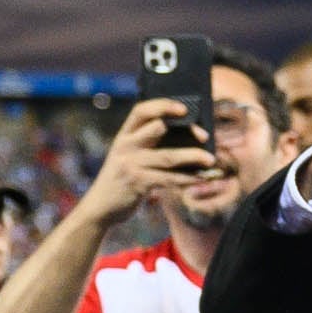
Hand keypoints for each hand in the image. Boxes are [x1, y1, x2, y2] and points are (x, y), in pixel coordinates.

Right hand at [84, 96, 224, 218]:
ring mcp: (130, 164)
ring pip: (167, 156)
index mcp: (124, 135)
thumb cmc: (123, 179)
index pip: (141, 111)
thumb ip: (148, 145)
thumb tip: (189, 139)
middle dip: (185, 129)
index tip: (184, 108)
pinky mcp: (137, 183)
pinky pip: (168, 178)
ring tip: (211, 159)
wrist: (100, 207)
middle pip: (157, 128)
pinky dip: (188, 178)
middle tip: (204, 136)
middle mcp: (125, 146)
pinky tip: (202, 178)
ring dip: (192, 156)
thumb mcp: (129, 156)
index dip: (163, 105)